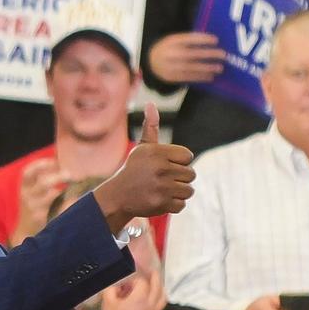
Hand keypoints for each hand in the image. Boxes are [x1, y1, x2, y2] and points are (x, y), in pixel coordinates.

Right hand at [10, 158, 68, 245]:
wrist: (25, 231)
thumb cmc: (32, 207)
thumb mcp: (32, 192)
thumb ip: (42, 179)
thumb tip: (60, 163)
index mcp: (24, 187)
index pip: (27, 173)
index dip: (41, 165)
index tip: (55, 162)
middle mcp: (27, 196)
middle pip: (43, 184)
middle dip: (58, 177)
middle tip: (69, 174)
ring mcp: (35, 208)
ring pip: (51, 196)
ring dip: (64, 190)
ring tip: (74, 185)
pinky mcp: (42, 218)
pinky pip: (58, 209)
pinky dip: (68, 203)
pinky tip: (74, 199)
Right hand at [92, 104, 194, 225]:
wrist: (117, 196)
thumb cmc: (133, 170)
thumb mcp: (142, 148)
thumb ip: (151, 127)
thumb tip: (151, 104)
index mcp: (158, 152)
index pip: (188, 156)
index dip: (179, 162)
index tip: (165, 166)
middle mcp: (161, 169)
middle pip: (191, 174)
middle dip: (179, 178)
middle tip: (163, 180)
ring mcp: (162, 188)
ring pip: (188, 190)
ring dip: (178, 192)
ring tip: (163, 190)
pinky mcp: (162, 204)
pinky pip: (182, 204)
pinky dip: (173, 205)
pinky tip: (160, 200)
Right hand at [98, 272, 166, 309]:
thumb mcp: (107, 303)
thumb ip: (111, 290)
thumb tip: (116, 287)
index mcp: (140, 297)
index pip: (142, 282)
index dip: (134, 280)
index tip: (127, 284)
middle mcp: (151, 304)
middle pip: (158, 286)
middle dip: (155, 277)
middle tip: (152, 271)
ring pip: (162, 297)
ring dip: (160, 288)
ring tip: (157, 284)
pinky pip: (160, 307)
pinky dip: (158, 299)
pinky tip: (151, 300)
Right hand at [148, 32, 225, 83]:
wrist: (151, 62)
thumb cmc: (168, 48)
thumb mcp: (174, 40)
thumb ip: (188, 40)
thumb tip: (209, 41)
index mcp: (172, 41)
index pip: (189, 38)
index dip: (203, 39)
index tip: (216, 40)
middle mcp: (171, 53)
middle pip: (192, 54)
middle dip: (208, 54)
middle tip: (222, 54)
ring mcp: (171, 66)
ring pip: (191, 67)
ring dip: (207, 68)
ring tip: (219, 68)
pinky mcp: (172, 77)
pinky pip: (188, 77)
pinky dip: (200, 77)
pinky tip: (210, 76)